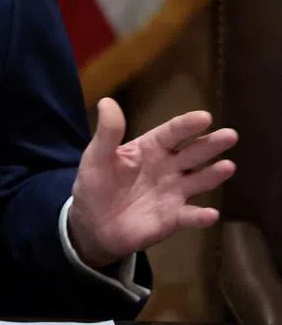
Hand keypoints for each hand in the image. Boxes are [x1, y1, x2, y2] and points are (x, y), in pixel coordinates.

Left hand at [67, 97, 236, 267]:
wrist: (93, 223)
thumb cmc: (96, 185)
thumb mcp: (96, 157)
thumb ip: (107, 133)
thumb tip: (107, 101)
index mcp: (151, 148)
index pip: (172, 133)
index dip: (187, 125)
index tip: (204, 117)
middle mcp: (168, 168)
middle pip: (193, 153)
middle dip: (211, 144)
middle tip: (230, 135)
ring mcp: (174, 193)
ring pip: (199, 181)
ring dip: (213, 175)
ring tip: (228, 166)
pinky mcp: (173, 218)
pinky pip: (190, 216)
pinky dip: (200, 216)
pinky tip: (210, 214)